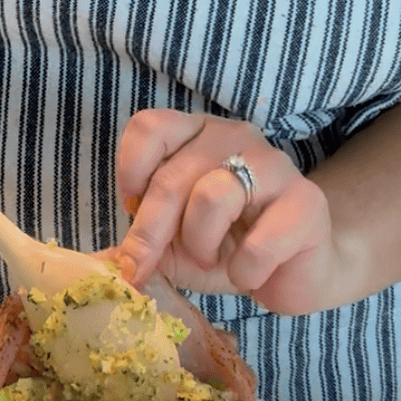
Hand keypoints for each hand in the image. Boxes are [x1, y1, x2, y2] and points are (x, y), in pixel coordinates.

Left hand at [114, 110, 338, 315]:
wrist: (297, 272)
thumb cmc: (229, 250)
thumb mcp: (171, 246)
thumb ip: (135, 247)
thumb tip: (92, 266)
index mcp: (196, 136)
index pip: (150, 126)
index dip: (131, 170)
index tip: (131, 208)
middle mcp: (235, 138)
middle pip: (172, 176)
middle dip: (151, 232)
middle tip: (146, 266)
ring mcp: (275, 166)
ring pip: (212, 197)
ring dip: (202, 244)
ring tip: (214, 259)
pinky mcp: (307, 204)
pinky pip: (259, 242)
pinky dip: (245, 270)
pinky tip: (251, 273)